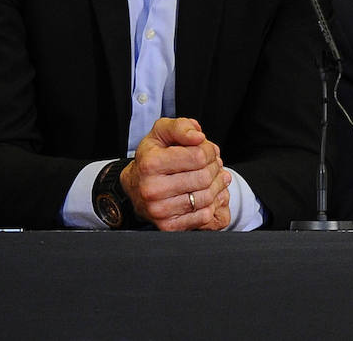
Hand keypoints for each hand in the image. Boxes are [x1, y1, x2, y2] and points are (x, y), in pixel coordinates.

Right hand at [120, 117, 230, 231]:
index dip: (209, 150)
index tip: (208, 149)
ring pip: (206, 198)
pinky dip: (213, 204)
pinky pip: (203, 216)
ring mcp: (160, 210)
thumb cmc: (152, 156)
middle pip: (204, 178)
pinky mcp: (168, 226)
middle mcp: (153, 189)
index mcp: (150, 164)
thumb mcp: (161, 132)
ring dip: (217, 186)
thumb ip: (180, 126)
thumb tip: (198, 136)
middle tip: (215, 163)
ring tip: (216, 177)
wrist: (135, 187)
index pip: (197, 156)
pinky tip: (210, 192)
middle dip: (215, 167)